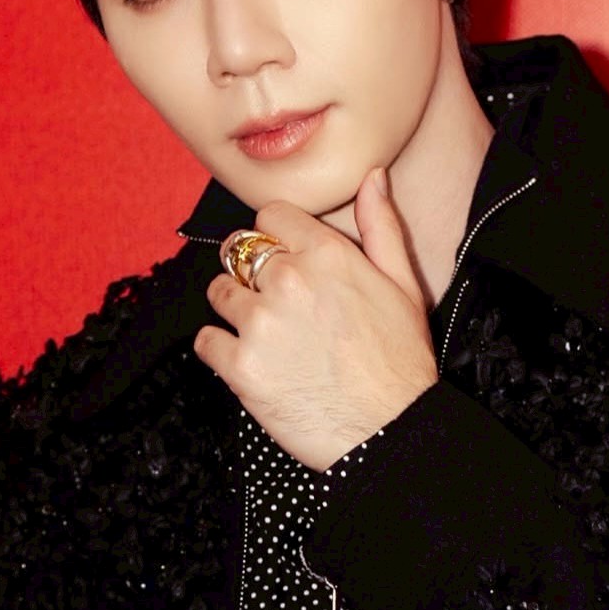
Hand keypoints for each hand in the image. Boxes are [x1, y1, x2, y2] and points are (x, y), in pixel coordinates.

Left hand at [194, 165, 439, 471]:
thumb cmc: (400, 364)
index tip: (283, 261)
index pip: (269, 216)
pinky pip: (205, 342)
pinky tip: (250, 363)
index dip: (274, 239)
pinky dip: (220, 352)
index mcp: (326, 254)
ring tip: (266, 337)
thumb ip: (380, 225)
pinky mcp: (240, 366)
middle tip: (276, 307)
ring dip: (235, 311)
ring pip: (218, 294)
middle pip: (238, 253)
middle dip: (252, 275)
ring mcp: (259, 323)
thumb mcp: (403, 285)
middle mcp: (287, 280)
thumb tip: (372, 178)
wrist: (392, 431)